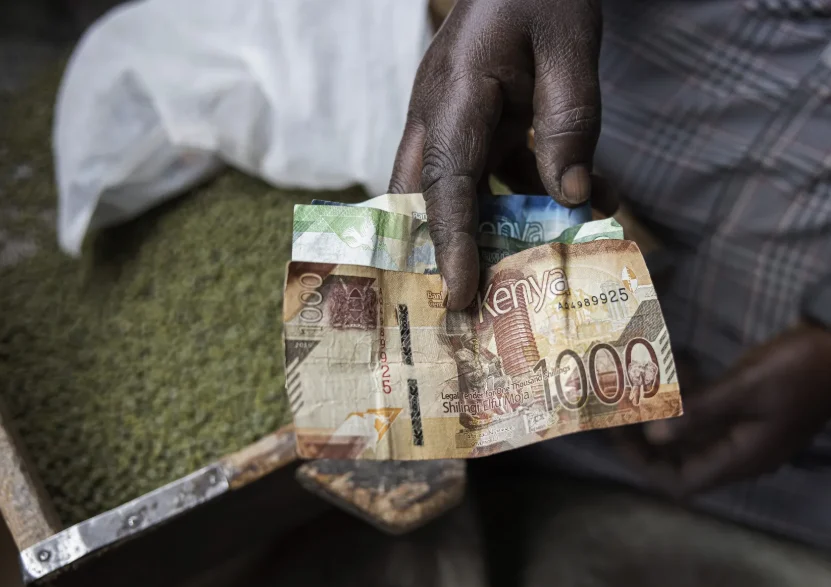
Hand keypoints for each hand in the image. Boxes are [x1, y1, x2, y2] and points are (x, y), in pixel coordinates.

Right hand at [389, 0, 607, 309]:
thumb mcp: (572, 45)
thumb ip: (571, 119)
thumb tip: (571, 199)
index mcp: (454, 92)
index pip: (445, 179)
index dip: (450, 240)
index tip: (460, 293)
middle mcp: (439, 112)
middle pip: (425, 195)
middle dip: (442, 249)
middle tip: (468, 305)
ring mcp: (453, 118)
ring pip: (459, 191)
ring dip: (493, 227)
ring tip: (538, 265)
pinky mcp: (476, 120)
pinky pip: (493, 171)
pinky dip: (528, 194)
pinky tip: (580, 204)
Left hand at [625, 324, 830, 495]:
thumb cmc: (798, 370)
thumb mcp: (745, 388)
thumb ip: (698, 413)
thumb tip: (652, 437)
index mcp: (741, 457)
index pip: (681, 483)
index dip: (644, 466)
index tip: (618, 436)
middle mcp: (738, 451)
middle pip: (678, 458)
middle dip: (645, 435)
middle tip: (616, 407)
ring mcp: (742, 431)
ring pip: (688, 432)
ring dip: (661, 412)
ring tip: (634, 384)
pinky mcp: (744, 409)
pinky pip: (703, 412)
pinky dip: (684, 396)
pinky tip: (672, 367)